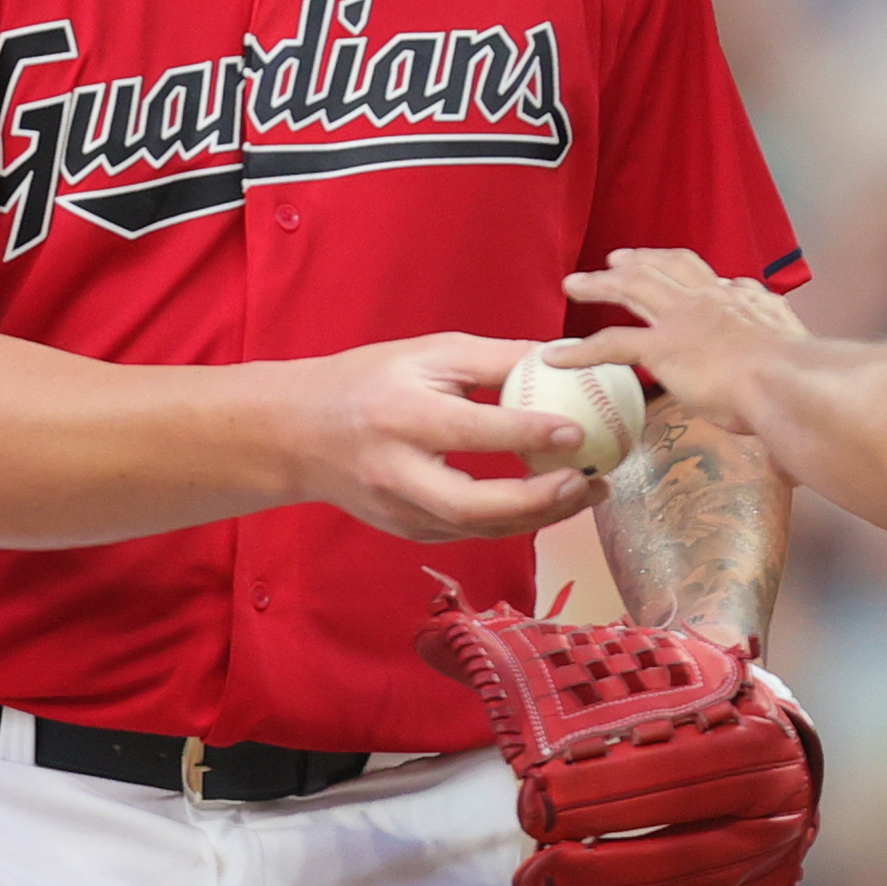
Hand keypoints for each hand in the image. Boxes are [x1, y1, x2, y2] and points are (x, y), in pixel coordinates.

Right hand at [285, 332, 608, 541]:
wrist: (297, 434)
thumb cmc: (370, 380)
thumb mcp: (428, 353)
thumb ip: (496, 358)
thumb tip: (565, 357)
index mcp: (400, 417)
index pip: (471, 431)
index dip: (528, 433)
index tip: (577, 429)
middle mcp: (396, 472)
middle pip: (473, 505)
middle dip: (539, 501)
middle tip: (589, 482)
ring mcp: (399, 510)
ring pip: (479, 528)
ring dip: (541, 516)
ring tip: (589, 492)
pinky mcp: (407, 531)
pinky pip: (471, 531)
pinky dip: (516, 520)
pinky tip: (553, 501)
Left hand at [556, 250, 804, 429]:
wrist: (788, 382)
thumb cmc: (801, 389)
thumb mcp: (799, 375)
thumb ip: (786, 391)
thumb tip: (790, 456)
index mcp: (749, 305)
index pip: (722, 284)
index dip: (702, 279)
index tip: (693, 281)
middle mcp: (715, 300)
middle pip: (671, 266)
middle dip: (643, 259)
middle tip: (620, 259)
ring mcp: (686, 319)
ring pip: (633, 288)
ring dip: (601, 283)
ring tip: (575, 283)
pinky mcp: (663, 346)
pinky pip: (611, 344)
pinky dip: (580, 350)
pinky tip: (556, 355)